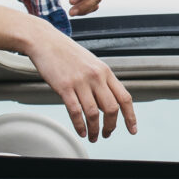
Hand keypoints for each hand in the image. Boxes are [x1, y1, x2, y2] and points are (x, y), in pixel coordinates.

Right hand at [23, 21, 138, 142]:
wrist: (45, 41)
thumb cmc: (66, 53)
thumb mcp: (91, 64)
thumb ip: (101, 82)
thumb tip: (107, 105)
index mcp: (105, 71)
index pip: (125, 97)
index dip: (130, 116)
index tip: (132, 129)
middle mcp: (96, 77)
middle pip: (112, 108)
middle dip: (111, 126)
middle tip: (106, 134)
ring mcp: (80, 82)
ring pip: (94, 113)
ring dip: (94, 129)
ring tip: (92, 137)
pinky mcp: (64, 87)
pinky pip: (76, 112)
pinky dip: (80, 125)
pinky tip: (81, 131)